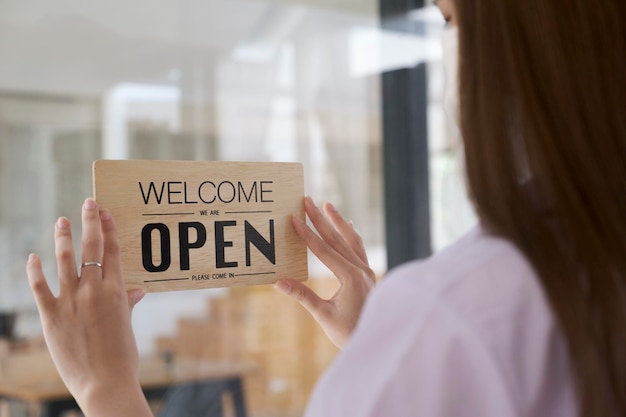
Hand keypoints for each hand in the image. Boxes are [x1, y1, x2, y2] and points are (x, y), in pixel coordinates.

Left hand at [26, 198, 151, 416]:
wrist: (105, 382)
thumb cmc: (122, 356)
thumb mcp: (127, 326)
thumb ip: (127, 304)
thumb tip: (136, 291)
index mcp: (116, 292)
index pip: (112, 251)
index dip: (109, 228)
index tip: (105, 212)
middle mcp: (94, 290)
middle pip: (91, 247)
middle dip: (90, 222)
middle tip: (88, 203)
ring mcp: (71, 301)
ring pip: (64, 259)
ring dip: (63, 237)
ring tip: (61, 221)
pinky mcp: (51, 316)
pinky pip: (40, 287)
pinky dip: (35, 270)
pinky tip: (33, 256)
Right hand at [275, 197, 375, 348]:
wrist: (376, 341)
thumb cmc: (348, 333)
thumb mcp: (323, 315)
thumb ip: (303, 296)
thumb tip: (278, 282)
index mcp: (351, 277)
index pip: (324, 250)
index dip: (307, 234)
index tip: (295, 217)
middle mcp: (362, 270)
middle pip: (337, 239)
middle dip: (321, 219)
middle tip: (308, 200)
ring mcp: (367, 271)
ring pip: (351, 240)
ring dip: (338, 222)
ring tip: (327, 205)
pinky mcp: (368, 275)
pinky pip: (359, 249)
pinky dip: (351, 235)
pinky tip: (348, 224)